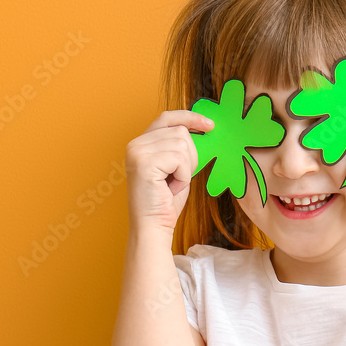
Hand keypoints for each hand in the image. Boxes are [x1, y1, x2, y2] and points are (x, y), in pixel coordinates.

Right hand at [124, 110, 213, 238]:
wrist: (153, 227)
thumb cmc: (165, 202)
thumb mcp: (175, 168)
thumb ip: (180, 148)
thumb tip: (202, 130)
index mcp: (141, 143)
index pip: (167, 118)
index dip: (190, 117)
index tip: (209, 125)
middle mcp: (135, 144)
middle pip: (180, 132)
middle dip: (190, 157)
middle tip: (177, 179)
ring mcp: (138, 152)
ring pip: (183, 144)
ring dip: (186, 169)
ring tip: (172, 184)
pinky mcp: (144, 163)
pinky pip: (180, 159)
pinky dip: (183, 177)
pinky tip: (171, 188)